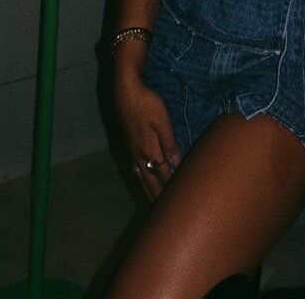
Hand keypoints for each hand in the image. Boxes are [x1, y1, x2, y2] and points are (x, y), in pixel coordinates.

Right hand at [115, 70, 181, 199]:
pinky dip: (142, 178)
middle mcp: (139, 155)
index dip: (171, 188)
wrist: (125, 91)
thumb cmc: (147, 103)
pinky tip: (143, 178)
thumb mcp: (162, 121)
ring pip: (142, 176)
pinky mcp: (129, 143)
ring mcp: (132, 150)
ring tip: (154, 201)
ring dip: (149, 189)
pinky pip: (137, 168)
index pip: (162, 175)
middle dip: (159, 195)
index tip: (180, 202)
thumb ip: (169, 143)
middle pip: (151, 180)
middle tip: (167, 212)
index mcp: (149, 151)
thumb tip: (175, 164)